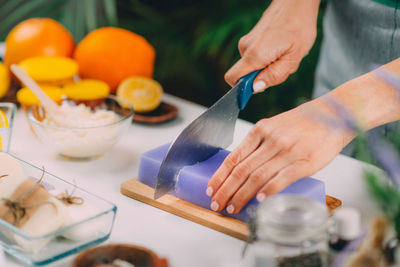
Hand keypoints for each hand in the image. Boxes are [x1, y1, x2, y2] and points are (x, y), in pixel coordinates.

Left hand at [206, 99, 354, 213]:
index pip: (234, 157)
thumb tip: (241, 167)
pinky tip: (259, 201)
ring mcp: (287, 151)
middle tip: (217, 203)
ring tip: (233, 207)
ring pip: (257, 176)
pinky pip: (282, 179)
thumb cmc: (303, 123)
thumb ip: (258, 144)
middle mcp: (271, 140)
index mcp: (260, 130)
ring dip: (242, 195)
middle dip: (226, 190)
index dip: (220, 176)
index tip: (211, 189)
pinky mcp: (305, 162)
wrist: (334, 115)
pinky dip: (268, 191)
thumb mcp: (274, 126)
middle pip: (241, 170)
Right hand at [225, 0, 319, 91]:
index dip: (243, 89)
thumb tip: (256, 88)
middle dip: (265, 76)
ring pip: (254, 66)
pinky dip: (269, 58)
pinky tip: (282, 47)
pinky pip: (257, 57)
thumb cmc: (299, 26)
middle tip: (283, 64)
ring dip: (270, 66)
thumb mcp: (292, 58)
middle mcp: (245, 48)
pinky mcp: (251, 39)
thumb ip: (274, 76)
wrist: (297, 2)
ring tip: (285, 53)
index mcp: (254, 55)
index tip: (260, 86)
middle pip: (247, 75)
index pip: (233, 79)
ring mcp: (247, 42)